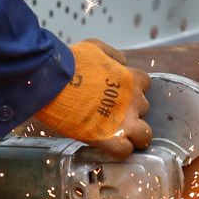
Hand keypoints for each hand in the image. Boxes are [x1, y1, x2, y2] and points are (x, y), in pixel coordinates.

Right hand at [36, 39, 152, 157]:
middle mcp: (133, 100)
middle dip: (131, 112)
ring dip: (132, 136)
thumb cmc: (70, 62)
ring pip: (144, 135)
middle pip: (143, 109)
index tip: (119, 94)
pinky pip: (125, 151)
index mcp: (131, 78)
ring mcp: (125, 121)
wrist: (53, 80)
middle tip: (112, 114)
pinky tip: (107, 146)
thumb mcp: (95, 48)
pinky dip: (118, 151)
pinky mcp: (111, 139)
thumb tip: (122, 61)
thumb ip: (112, 55)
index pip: (145, 85)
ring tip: (116, 135)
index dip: (132, 91)